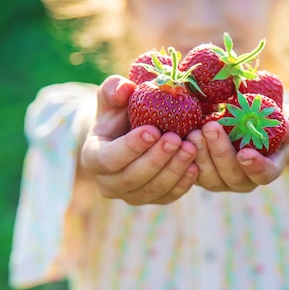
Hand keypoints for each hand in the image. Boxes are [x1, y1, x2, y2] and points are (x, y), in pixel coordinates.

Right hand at [80, 75, 198, 204]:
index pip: (110, 159)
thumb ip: (114, 90)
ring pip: (152, 190)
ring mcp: (131, 196)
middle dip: (156, 159)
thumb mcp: (113, 97)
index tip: (153, 130)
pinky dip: (183, 183)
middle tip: (176, 139)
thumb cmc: (120, 112)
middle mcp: (109, 184)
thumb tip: (126, 89)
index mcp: (94, 158)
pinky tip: (195, 166)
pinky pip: (169, 197)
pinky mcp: (153, 200)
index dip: (131, 147)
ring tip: (190, 148)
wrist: (131, 133)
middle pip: (132, 178)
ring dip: (173, 170)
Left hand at [187, 104, 288, 191]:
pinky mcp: (200, 173)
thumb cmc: (272, 120)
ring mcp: (220, 179)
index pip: (264, 174)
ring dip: (200, 155)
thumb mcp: (288, 119)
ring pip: (208, 176)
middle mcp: (243, 180)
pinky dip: (185, 156)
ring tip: (193, 131)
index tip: (245, 153)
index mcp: (267, 169)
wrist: (248, 121)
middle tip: (210, 127)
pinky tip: (181, 137)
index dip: (256, 167)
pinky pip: (191, 171)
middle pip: (231, 174)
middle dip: (220, 152)